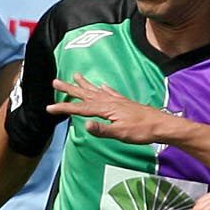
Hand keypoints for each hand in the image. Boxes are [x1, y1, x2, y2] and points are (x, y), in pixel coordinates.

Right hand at [46, 73, 178, 144]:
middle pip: (85, 94)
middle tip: (55, 81)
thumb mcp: (120, 134)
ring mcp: (117, 101)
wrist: (160, 125)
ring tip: (75, 75)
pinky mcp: (124, 103)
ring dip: (83, 84)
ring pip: (95, 90)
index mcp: (106, 109)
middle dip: (69, 88)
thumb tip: (86, 125)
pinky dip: (102, 88)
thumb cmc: (141, 131)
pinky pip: (109, 92)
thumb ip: (102, 130)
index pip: (80, 108)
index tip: (49, 107)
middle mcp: (109, 101)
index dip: (64, 107)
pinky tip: (101, 85)